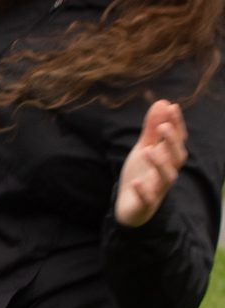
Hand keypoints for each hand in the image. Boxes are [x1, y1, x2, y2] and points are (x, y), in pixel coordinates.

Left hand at [116, 99, 187, 227]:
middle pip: (176, 157)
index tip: (172, 107)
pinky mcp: (145, 203)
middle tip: (163, 126)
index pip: (176, 140)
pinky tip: (136, 183)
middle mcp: (167, 172)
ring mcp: (157, 188)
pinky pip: (147, 199)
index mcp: (167, 157)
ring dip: (160, 164)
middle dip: (172, 142)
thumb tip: (163, 102)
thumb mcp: (145, 147)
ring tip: (149, 151)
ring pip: (166, 178)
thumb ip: (152, 128)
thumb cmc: (142, 173)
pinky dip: (143, 191)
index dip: (176, 124)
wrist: (130, 205)